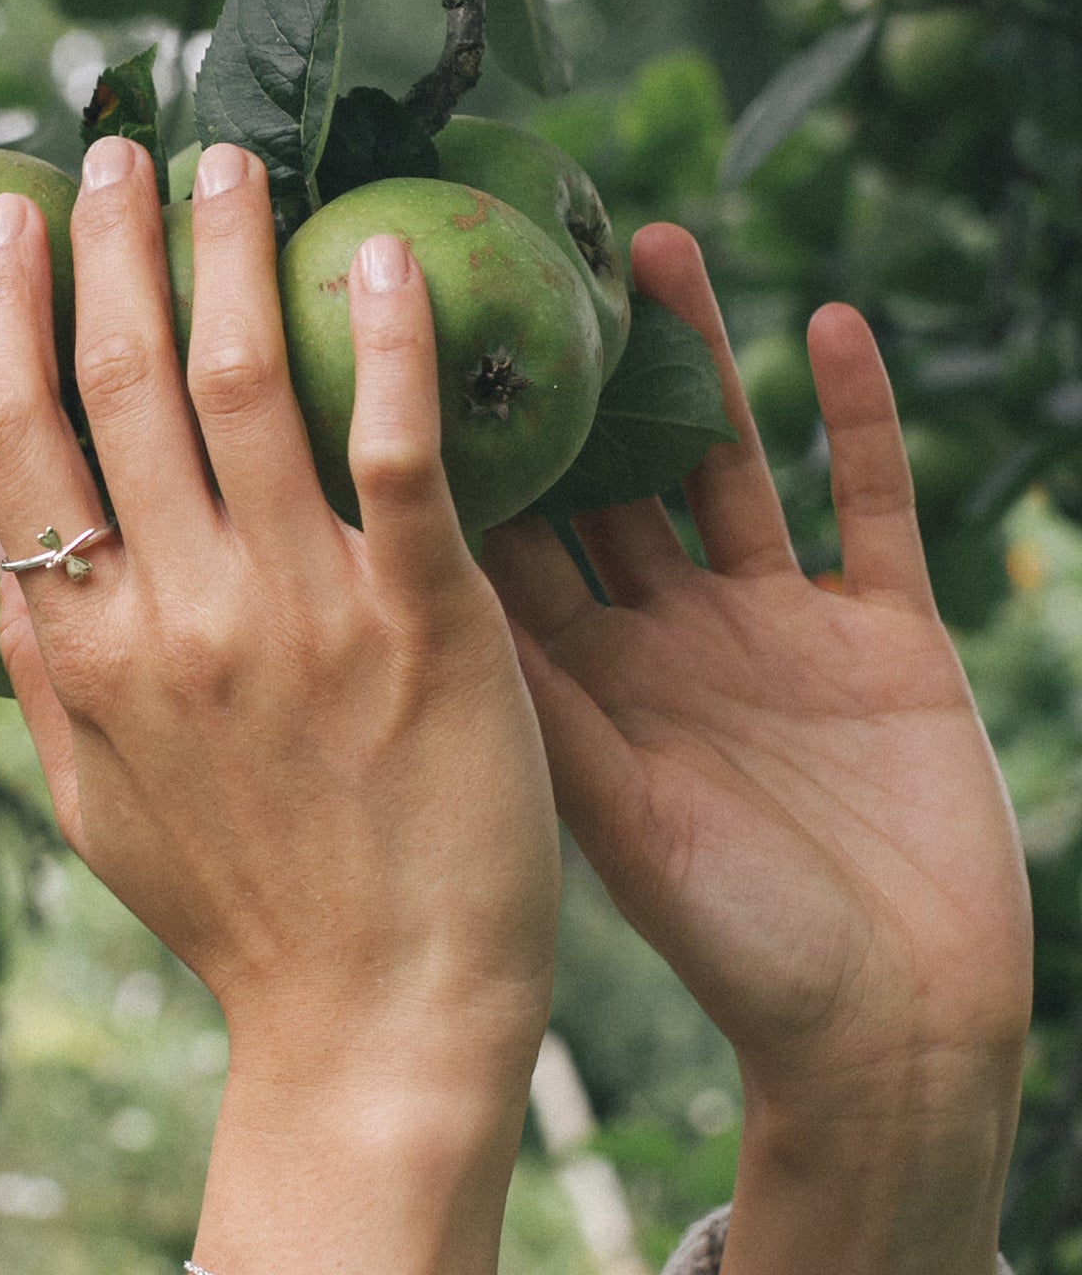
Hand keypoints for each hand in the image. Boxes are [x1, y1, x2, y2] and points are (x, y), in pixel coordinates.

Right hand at [0, 136, 560, 1137]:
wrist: (371, 1025)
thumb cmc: (235, 916)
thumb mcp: (94, 806)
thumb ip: (42, 674)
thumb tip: (4, 560)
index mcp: (76, 651)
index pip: (10, 440)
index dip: (6, 311)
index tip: (15, 215)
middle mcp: (170, 612)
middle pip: (119, 383)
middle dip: (108, 244)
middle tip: (117, 145)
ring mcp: (297, 611)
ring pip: (245, 383)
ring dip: (229, 252)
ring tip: (231, 164)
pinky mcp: (426, 624)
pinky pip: (400, 448)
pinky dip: (388, 338)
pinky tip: (382, 249)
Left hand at [482, 224, 1030, 1159]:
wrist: (897, 1028)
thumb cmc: (735, 949)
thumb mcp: (615, 814)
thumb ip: (534, 706)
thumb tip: (410, 589)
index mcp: (576, 689)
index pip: (492, 540)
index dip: (443, 444)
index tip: (376, 342)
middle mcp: (660, 645)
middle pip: (600, 480)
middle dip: (560, 376)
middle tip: (505, 248)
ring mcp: (772, 634)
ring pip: (721, 466)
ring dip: (690, 366)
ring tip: (644, 245)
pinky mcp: (885, 637)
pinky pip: (870, 502)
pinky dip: (855, 418)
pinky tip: (823, 319)